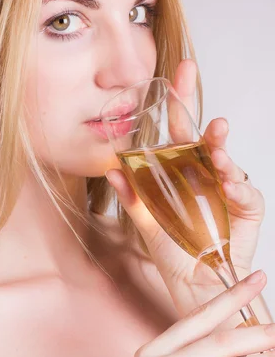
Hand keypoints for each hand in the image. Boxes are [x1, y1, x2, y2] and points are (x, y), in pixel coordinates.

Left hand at [105, 59, 265, 317]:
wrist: (195, 283)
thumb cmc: (173, 251)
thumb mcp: (147, 222)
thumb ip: (132, 198)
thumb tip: (111, 171)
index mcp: (182, 170)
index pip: (180, 131)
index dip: (179, 102)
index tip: (178, 73)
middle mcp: (206, 173)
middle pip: (206, 140)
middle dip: (207, 121)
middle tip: (208, 111)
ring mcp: (228, 188)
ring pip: (227, 161)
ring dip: (221, 151)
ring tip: (216, 145)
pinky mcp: (246, 207)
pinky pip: (244, 192)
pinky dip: (238, 186)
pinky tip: (229, 183)